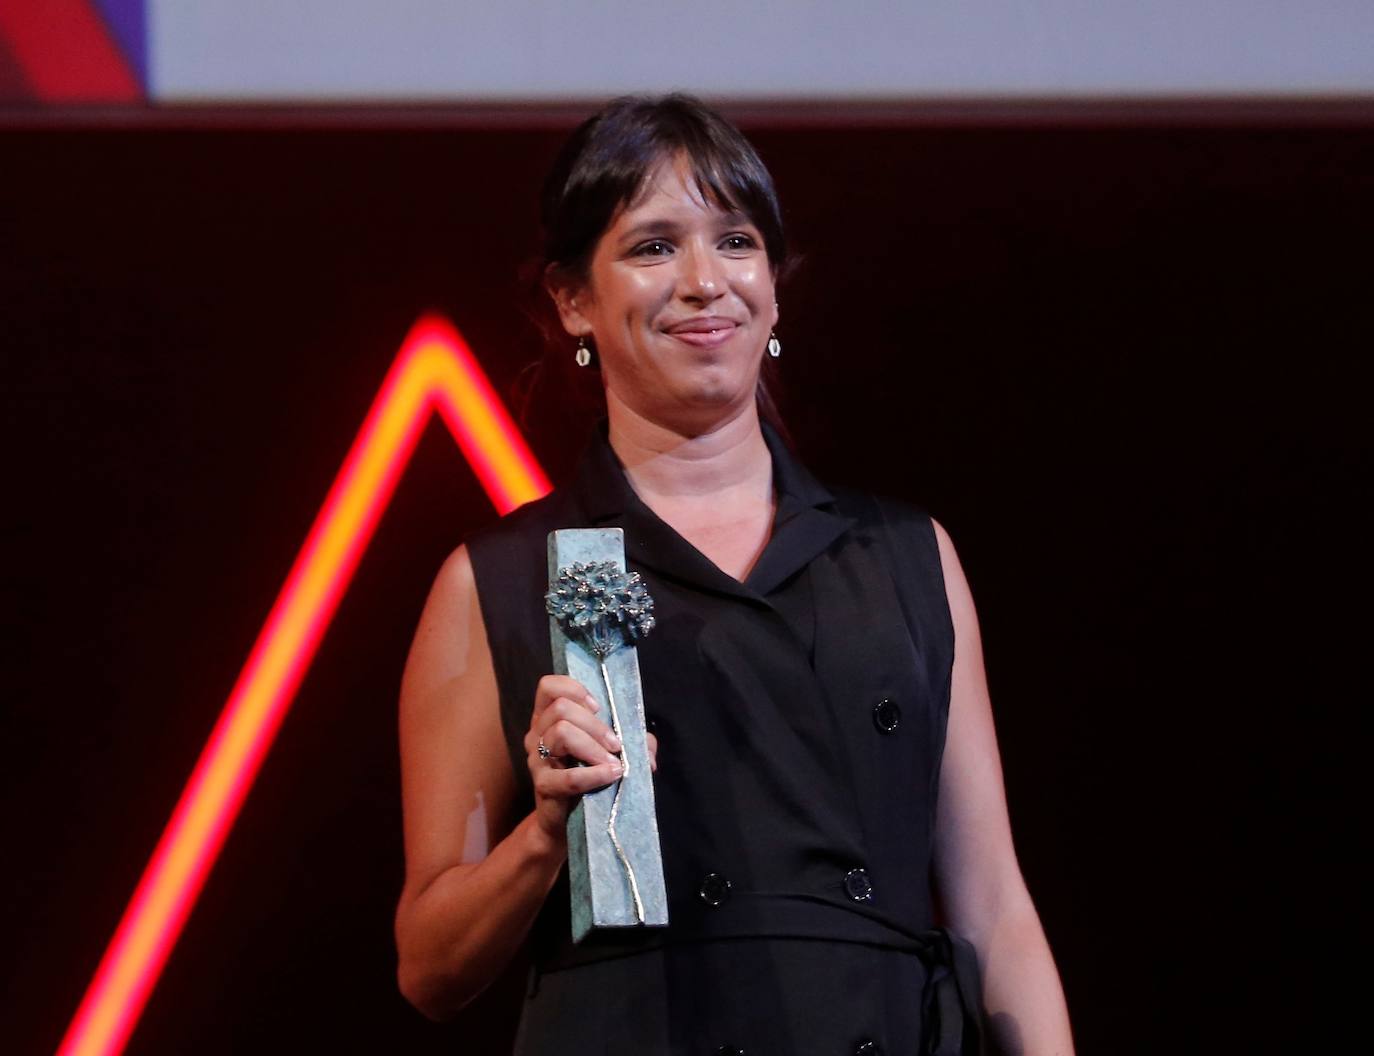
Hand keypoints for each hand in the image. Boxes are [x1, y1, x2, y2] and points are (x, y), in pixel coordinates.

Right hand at [524, 675, 658, 843]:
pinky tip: (612, 775)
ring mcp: (536, 760)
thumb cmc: (592, 778)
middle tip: (616, 745)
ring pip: (560, 732)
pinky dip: (594, 774)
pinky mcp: (543, 786)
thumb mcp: (613, 752)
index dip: (574, 689)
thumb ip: (634, 742)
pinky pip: (568, 776)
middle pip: (561, 708)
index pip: (549, 687)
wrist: (573, 823)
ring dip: (594, 746)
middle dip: (595, 724)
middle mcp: (537, 734)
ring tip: (614, 763)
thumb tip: (647, 750)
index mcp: (548, 718)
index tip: (598, 707)